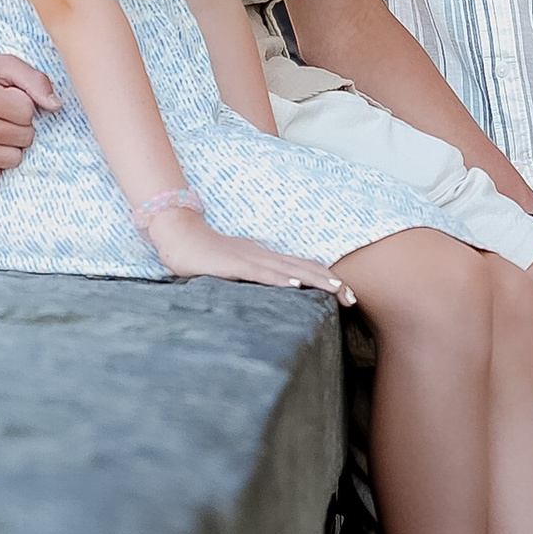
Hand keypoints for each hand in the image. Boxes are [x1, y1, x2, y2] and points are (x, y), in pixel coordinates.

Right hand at [0, 46, 56, 192]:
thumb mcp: (3, 64)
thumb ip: (35, 80)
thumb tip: (57, 106)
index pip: (27, 113)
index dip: (24, 104)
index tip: (9, 98)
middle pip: (24, 139)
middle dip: (19, 125)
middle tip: (1, 114)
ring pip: (11, 161)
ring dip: (9, 145)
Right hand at [147, 201, 345, 301]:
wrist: (179, 235)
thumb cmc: (205, 255)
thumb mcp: (236, 269)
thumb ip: (254, 278)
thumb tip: (274, 292)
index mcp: (266, 258)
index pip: (303, 268)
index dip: (326, 279)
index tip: (347, 294)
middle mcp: (264, 256)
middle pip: (304, 269)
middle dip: (331, 283)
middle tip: (353, 298)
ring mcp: (250, 259)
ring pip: (289, 270)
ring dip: (315, 281)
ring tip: (337, 290)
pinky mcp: (234, 265)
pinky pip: (261, 273)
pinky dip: (280, 280)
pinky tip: (295, 287)